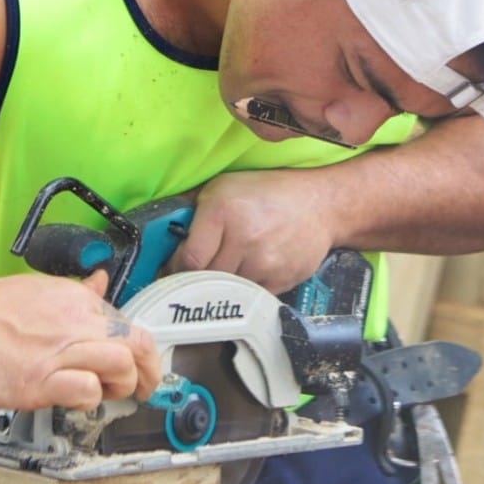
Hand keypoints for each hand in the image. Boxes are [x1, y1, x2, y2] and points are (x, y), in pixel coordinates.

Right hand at [0, 269, 160, 410]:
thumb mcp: (42, 289)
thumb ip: (77, 293)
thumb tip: (101, 282)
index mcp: (78, 301)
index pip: (130, 326)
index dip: (143, 354)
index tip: (142, 369)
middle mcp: (75, 321)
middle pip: (136, 346)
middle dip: (146, 374)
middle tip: (139, 390)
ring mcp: (58, 350)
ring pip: (120, 365)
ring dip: (121, 387)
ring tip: (104, 394)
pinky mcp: (39, 380)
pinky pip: (85, 390)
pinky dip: (89, 400)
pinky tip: (74, 400)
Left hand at [166, 169, 333, 293]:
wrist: (320, 204)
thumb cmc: (267, 192)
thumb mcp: (224, 187)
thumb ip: (193, 210)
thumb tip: (163, 237)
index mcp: (222, 210)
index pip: (187, 258)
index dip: (174, 270)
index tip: (169, 273)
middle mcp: (243, 237)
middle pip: (204, 278)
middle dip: (193, 279)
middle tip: (189, 277)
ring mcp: (263, 262)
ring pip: (225, 290)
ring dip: (219, 285)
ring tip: (222, 270)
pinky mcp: (280, 280)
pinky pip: (249, 296)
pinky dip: (243, 290)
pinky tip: (247, 272)